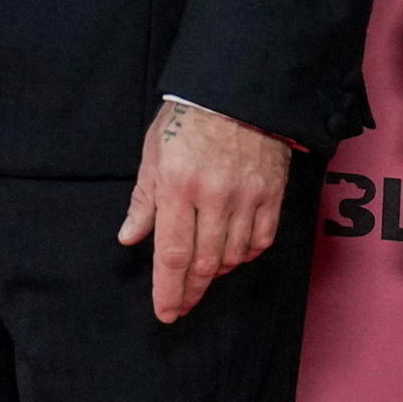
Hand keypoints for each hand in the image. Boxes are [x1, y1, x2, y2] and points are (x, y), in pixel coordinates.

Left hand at [118, 99, 295, 324]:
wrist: (239, 88)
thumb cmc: (188, 117)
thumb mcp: (154, 152)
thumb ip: (144, 199)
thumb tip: (130, 237)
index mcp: (178, 185)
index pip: (172, 253)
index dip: (168, 290)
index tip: (166, 313)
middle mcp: (214, 196)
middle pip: (204, 262)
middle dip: (190, 290)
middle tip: (181, 306)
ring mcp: (247, 196)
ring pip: (233, 255)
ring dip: (216, 272)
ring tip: (202, 273)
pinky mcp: (272, 193)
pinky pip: (261, 239)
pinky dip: (246, 254)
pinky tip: (233, 254)